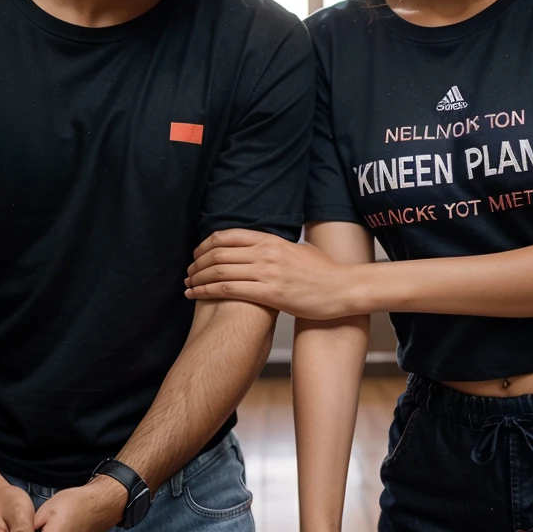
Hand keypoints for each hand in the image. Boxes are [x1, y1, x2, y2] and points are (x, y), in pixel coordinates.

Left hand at [185, 230, 355, 319]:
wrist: (344, 288)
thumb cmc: (324, 272)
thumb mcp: (298, 249)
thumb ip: (277, 248)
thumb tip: (263, 248)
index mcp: (271, 240)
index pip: (228, 236)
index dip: (205, 245)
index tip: (197, 255)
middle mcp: (266, 253)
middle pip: (218, 253)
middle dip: (197, 263)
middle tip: (188, 272)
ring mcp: (268, 272)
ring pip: (219, 271)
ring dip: (197, 278)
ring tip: (188, 285)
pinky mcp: (270, 294)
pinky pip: (229, 290)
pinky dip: (207, 291)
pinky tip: (196, 295)